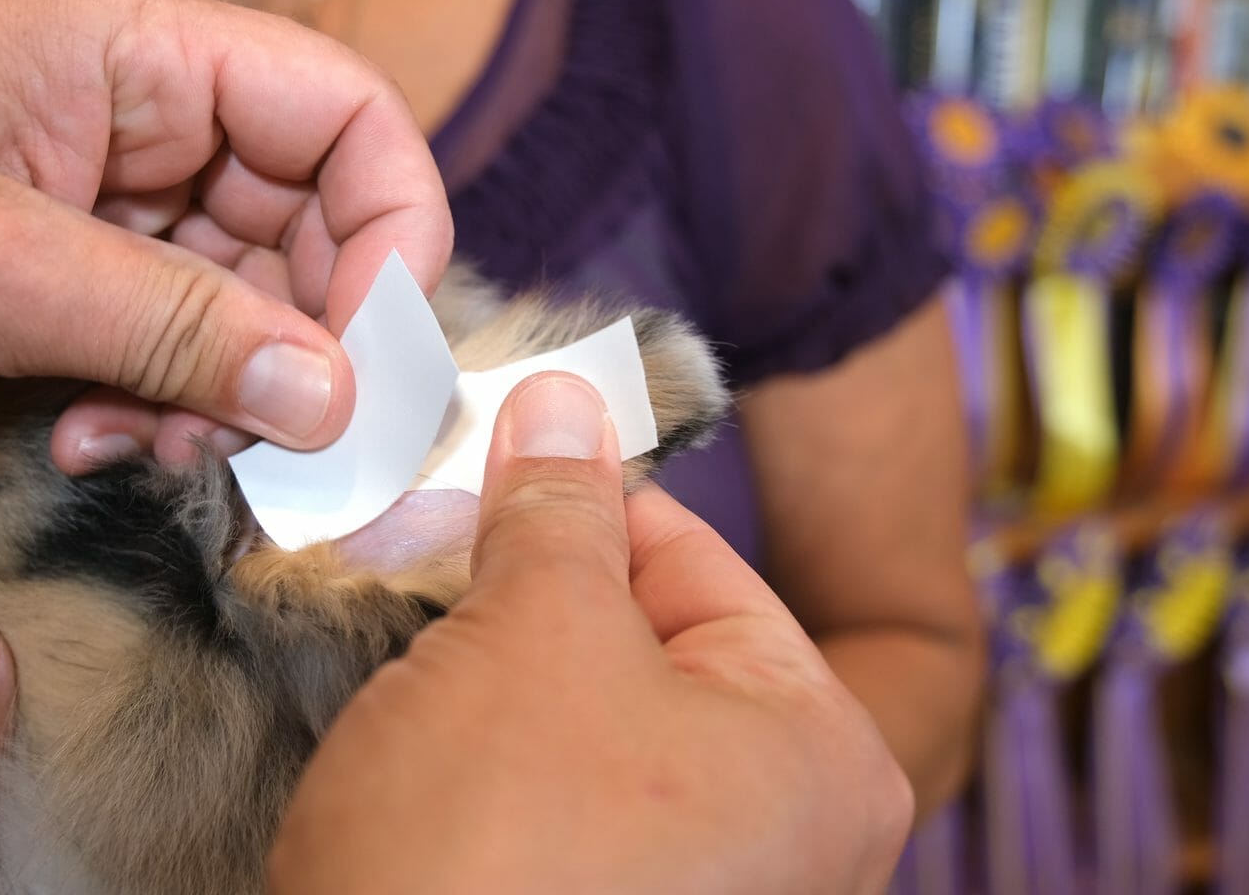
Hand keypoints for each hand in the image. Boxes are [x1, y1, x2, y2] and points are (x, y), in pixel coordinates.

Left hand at [0, 0, 450, 469]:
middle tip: (264, 444)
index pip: (344, 115)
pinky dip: (153, 392)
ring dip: (218, 384)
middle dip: (298, 339)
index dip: (390, 237)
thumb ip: (174, 326)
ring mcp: (91, 181)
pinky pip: (159, 325)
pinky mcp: (49, 253)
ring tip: (143, 443)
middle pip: (306, 213)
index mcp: (132, 47)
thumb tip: (336, 394)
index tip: (371, 368)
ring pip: (237, 287)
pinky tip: (93, 433)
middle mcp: (132, 103)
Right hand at [269, 374, 912, 892]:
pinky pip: (573, 815)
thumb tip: (566, 402)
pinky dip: (505, 769)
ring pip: (602, 733)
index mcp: (826, 755)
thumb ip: (561, 508)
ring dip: (510, 681)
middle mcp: (799, 844)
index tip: (490, 460)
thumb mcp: (535, 633)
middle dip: (539, 598)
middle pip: (654, 651)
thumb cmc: (494, 847)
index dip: (584, 500)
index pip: (704, 565)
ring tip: (422, 660)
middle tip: (435, 553)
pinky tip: (434, 759)